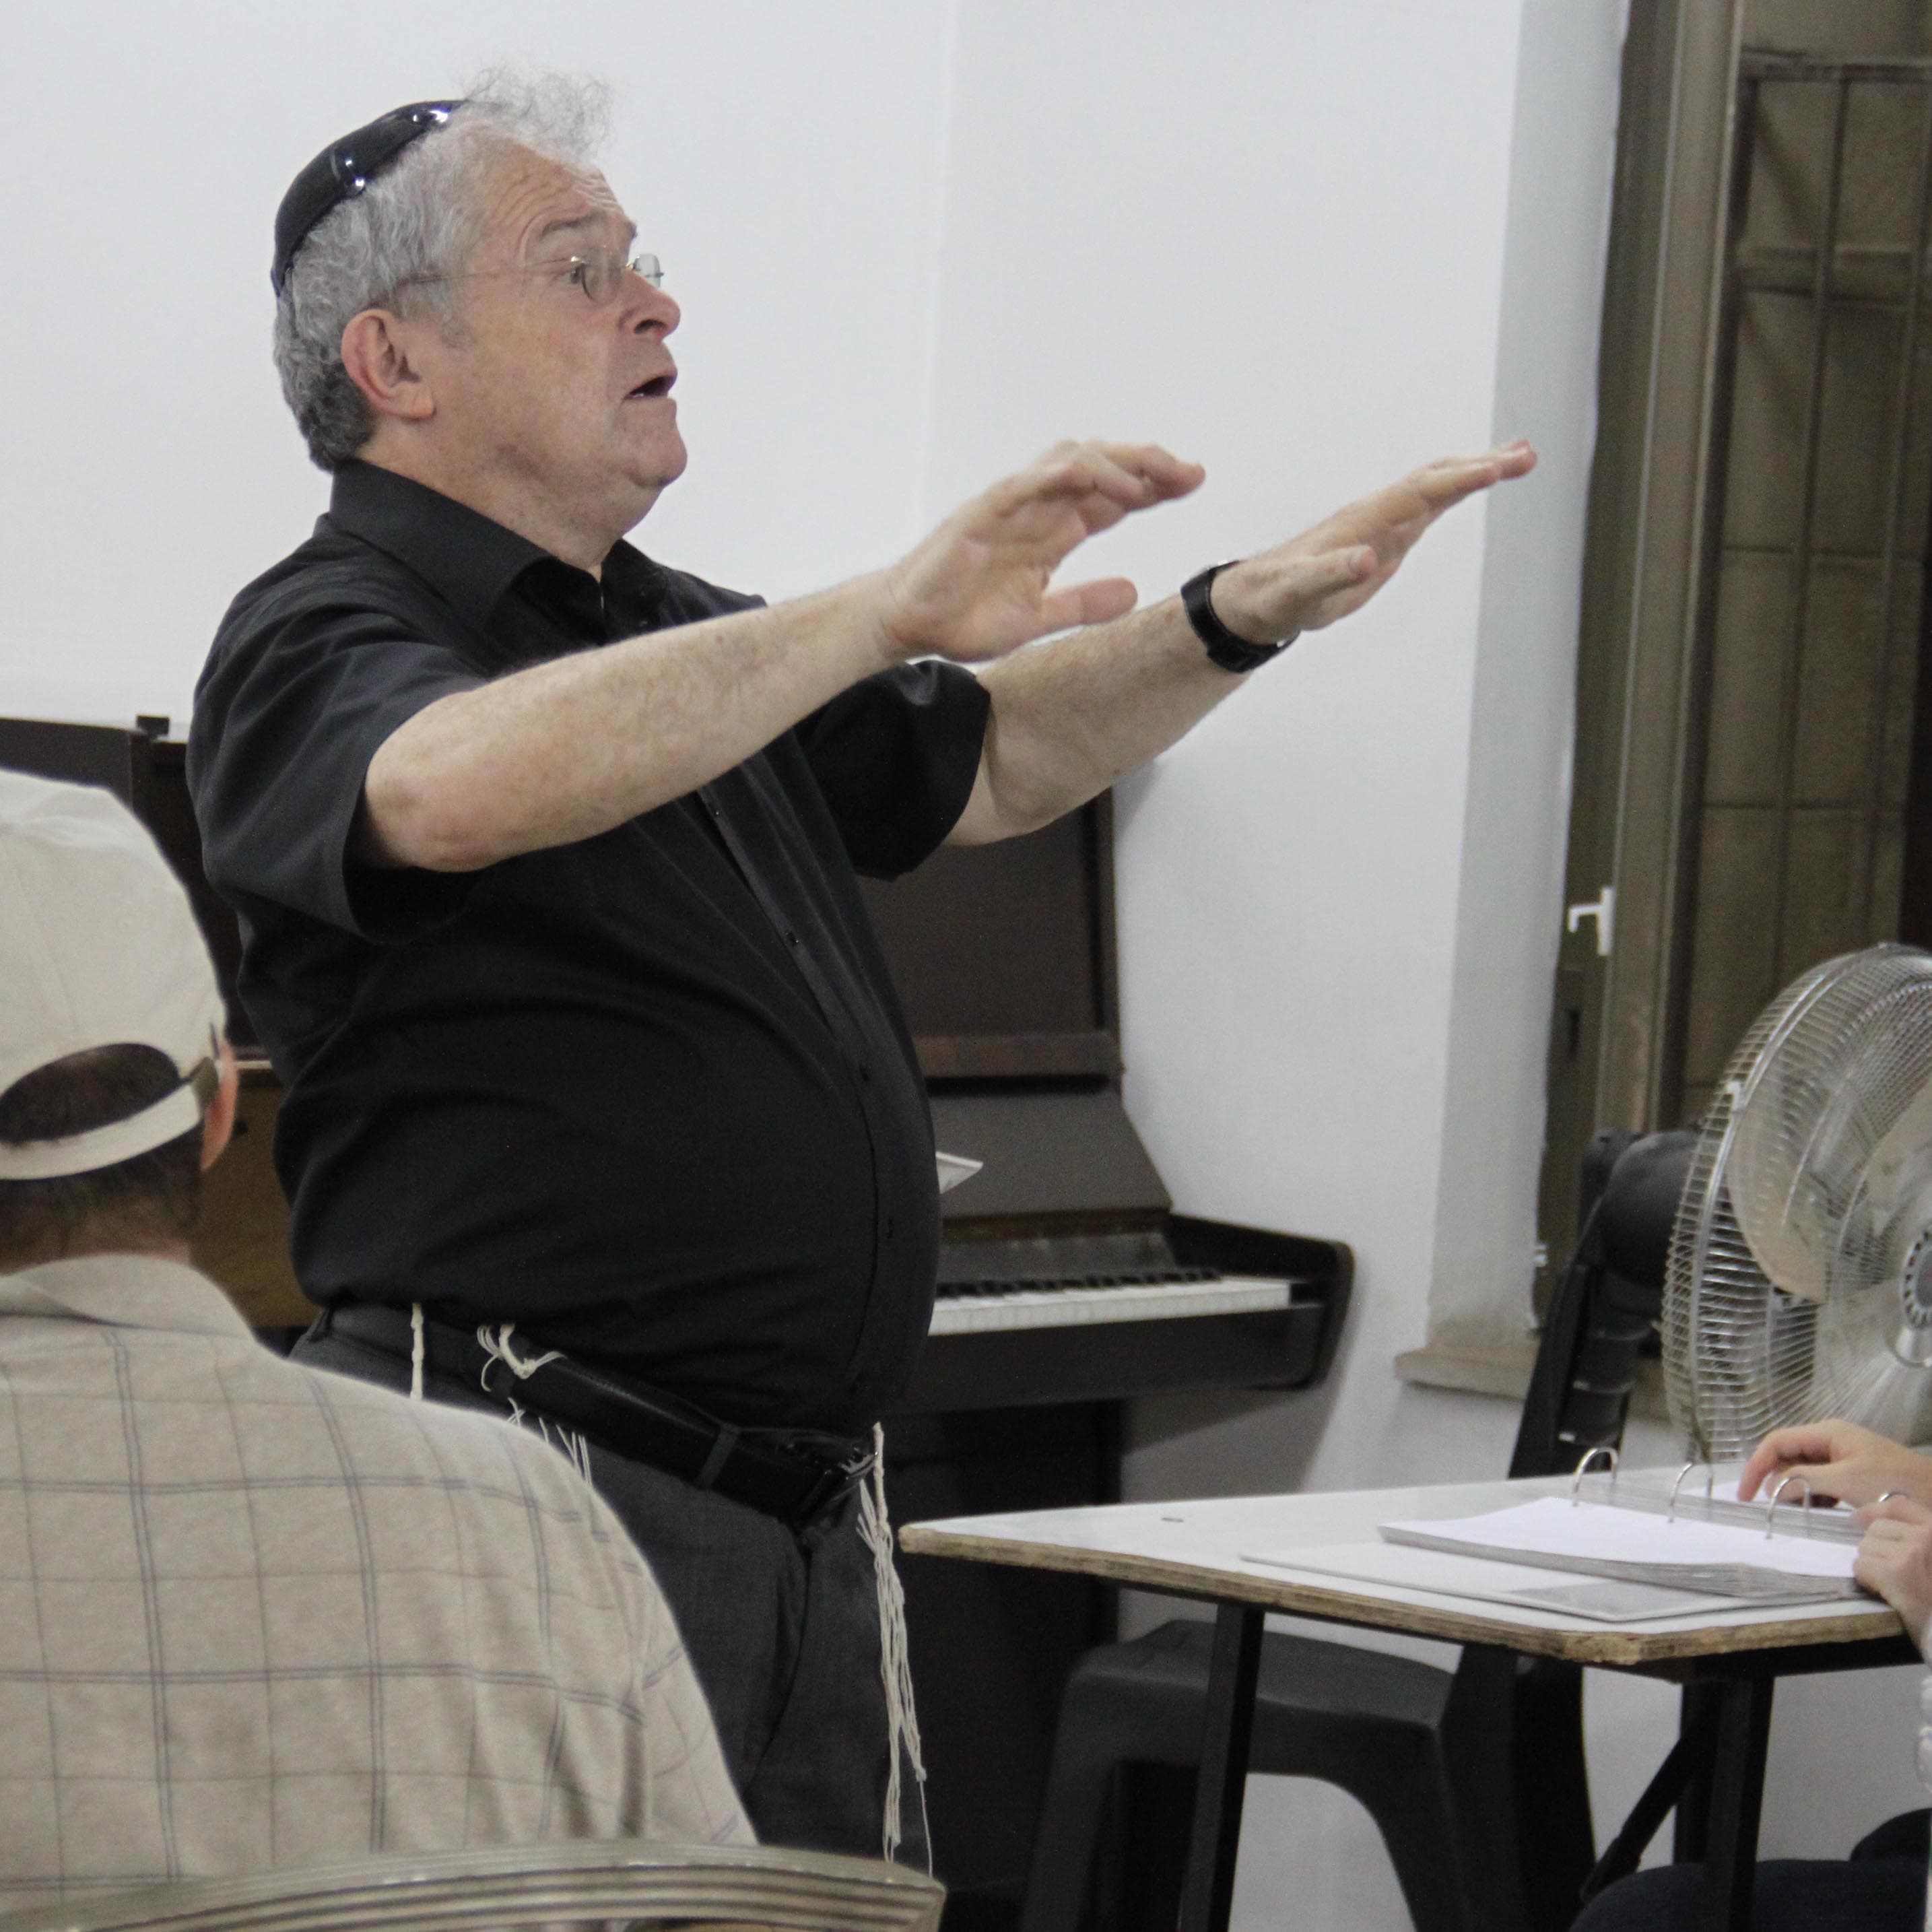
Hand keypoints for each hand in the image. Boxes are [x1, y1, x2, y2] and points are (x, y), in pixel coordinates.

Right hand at [876, 441, 1205, 663]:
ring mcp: (1008, 507)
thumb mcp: (1037, 619)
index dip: (1154, 486)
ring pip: (1068, 462)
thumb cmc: (961, 617)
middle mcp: (1036, 509)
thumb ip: (1083, 604)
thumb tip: (1135, 592)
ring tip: (1150, 481)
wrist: (908, 625)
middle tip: (1190, 473)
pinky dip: (1056, 475)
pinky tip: (1089, 477)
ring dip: (1112, 464)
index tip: (1194, 482)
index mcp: (1052, 532)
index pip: (1113, 497)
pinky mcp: (979, 514)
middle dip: (1147, 464)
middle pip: (1100, 468)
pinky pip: (1022, 484)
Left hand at [1209, 441, 1537, 643]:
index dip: (1457, 481)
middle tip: (1528, 456)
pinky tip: (1478, 480)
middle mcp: (1376, 513)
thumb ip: (1331, 575)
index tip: (1495, 469)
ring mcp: (1383, 522)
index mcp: (1362, 522)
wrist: (1258, 597)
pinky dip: (1459, 487)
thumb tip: (1369, 559)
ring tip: (1521, 457)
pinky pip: (1429, 503)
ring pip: (1436, 485)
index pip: (1418, 493)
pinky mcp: (1386, 537)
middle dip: (1481, 466)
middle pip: (1435, 479)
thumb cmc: (1277, 597)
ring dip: (1477, 469)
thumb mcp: (1301, 594)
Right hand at [1737, 1419, 1931, 1508]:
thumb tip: (1773, 1489)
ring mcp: (1843, 1456)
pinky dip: (1812, 1496)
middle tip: (1765, 1507)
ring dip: (1793, 1490)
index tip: (1746, 1496)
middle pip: (1787, 1455)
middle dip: (1773, 1479)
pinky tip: (1816, 1511)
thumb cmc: (1895, 1483)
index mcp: (1827, 1432)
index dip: (1756, 1466)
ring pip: (1803, 1470)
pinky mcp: (1854, 1474)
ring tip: (1792, 1512)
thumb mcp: (1846, 1481)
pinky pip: (1822, 1482)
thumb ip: (1804, 1481)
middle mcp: (1831, 1440)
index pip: (1777, 1442)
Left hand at [1854, 1495, 1931, 1649]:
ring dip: (1871, 1564)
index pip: (1899, 1505)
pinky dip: (1866, 1579)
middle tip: (1890, 1571)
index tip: (1858, 1519)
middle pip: (1877, 1528)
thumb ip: (1912, 1535)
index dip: (1874, 1510)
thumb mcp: (1929, 1557)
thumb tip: (1864, 1516)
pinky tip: (1882, 1590)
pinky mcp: (1895, 1572)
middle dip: (1876, 1549)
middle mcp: (1927, 1535)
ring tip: (1890, 1583)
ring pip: (1866, 1546)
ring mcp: (1911, 1552)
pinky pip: (1861, 1565)